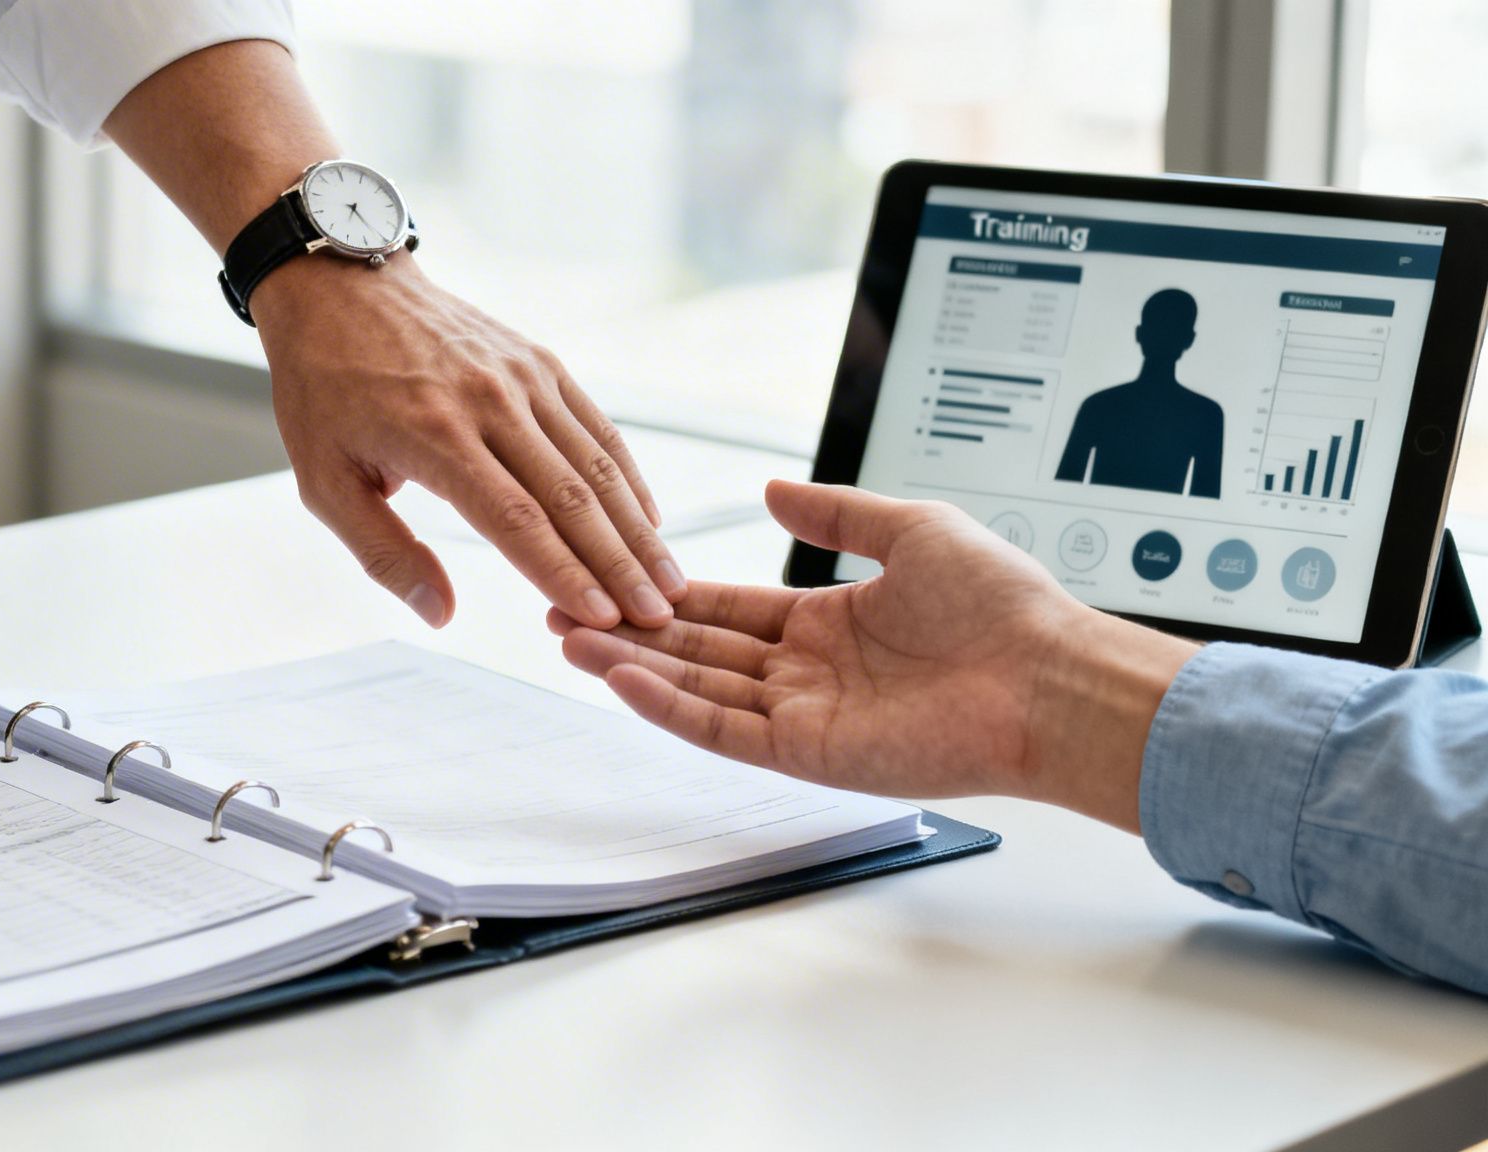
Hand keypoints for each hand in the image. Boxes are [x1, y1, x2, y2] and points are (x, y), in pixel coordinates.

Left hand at [251, 254, 684, 629]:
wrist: (340, 286)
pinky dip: (627, 476)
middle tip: (657, 616)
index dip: (561, 572)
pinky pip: (595, 426)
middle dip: (618, 564)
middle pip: (570, 496)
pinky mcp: (539, 362)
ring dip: (636, 528)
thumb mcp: (324, 480)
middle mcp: (489, 402)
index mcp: (433, 435)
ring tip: (668, 581)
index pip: (514, 518)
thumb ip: (384, 553)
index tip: (601, 617)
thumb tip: (440, 613)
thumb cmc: (325, 390)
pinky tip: (649, 520)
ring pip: (595, 463)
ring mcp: (522, 376)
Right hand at [550, 481, 1195, 829]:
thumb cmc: (1004, 605)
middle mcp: (808, 673)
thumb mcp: (911, 529)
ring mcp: (805, 716)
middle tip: (562, 608)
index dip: (668, 593)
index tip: (610, 573)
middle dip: (629, 630)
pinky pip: (724, 729)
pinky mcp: (810, 754)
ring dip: (633, 666)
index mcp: (829, 624)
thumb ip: (835, 515)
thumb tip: (774, 490)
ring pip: (697, 690)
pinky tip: (625, 678)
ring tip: (571, 638)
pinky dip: (671, 707)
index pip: (728, 610)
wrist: (1049, 675)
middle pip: (697, 651)